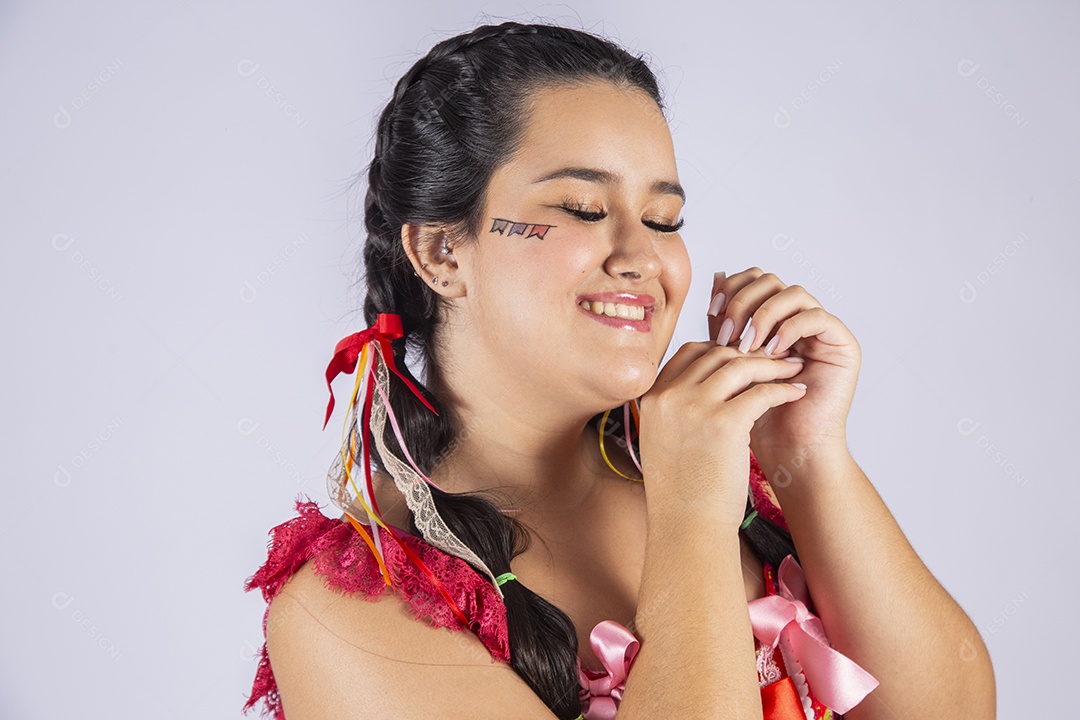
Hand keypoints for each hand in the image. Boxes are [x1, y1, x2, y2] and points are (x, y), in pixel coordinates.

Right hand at [637, 332, 807, 529]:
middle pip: (716, 353)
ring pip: (741, 365)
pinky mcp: (724, 423)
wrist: (687, 527)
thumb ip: (677, 410)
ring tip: (793, 369)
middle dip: (750, 353)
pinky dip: (783, 388)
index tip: (744, 358)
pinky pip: (762, 391)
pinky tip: (796, 392)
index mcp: (652, 398)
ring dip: (772, 365)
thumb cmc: (681, 493)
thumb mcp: (664, 441)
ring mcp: (694, 407)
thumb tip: (706, 388)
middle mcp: (669, 397)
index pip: (689, 352)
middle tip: (776, 357)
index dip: (720, 349)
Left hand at [708, 268, 861, 464]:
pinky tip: (773, 352)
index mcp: (771, 321)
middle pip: (770, 280)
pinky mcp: (842, 344)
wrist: (787, 451)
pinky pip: (818, 316)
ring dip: (765, 315)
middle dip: (743, 302)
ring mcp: (821, 331)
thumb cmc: (755, 416)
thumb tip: (716, 277)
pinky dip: (790, 329)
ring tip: (749, 346)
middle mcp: (798, 321)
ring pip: (793, 292)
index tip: (713, 312)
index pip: (752, 281)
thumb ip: (725, 325)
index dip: (731, 289)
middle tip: (728, 334)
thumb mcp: (731, 363)